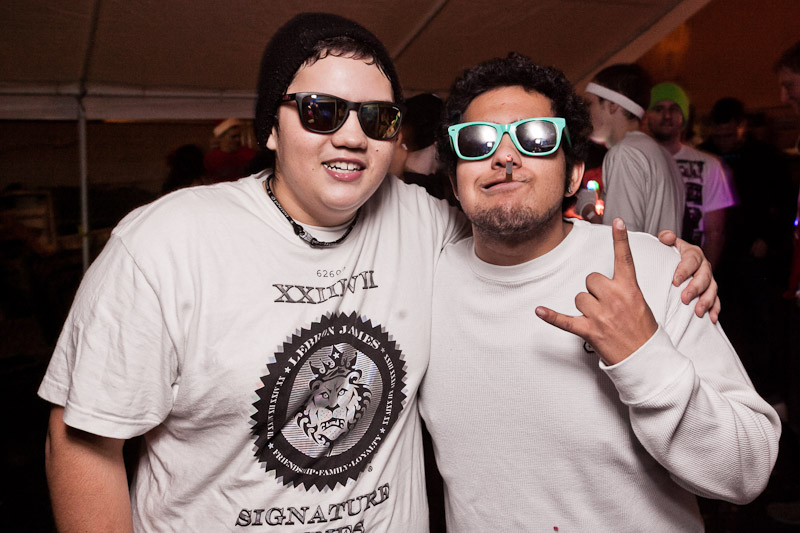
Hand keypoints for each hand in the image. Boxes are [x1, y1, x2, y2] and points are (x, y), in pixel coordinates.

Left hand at [535, 218, 657, 364]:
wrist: (646, 359)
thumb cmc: (642, 330)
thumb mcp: (640, 303)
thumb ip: (622, 288)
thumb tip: (601, 283)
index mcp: (630, 289)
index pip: (624, 259)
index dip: (621, 239)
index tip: (618, 221)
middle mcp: (615, 298)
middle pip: (591, 279)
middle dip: (595, 290)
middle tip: (608, 307)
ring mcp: (601, 315)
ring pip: (579, 297)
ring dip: (585, 307)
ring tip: (601, 320)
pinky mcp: (589, 330)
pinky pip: (564, 320)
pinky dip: (551, 316)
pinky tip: (539, 310)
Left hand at [657, 230, 719, 322]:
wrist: (674, 261)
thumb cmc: (668, 253)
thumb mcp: (665, 243)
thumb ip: (665, 238)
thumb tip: (667, 237)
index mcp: (693, 253)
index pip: (691, 261)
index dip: (684, 271)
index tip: (675, 281)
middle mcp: (704, 266)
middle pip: (703, 277)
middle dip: (695, 288)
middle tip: (684, 299)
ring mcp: (709, 279)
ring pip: (712, 289)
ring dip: (706, 301)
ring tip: (698, 312)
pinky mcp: (710, 290)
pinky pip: (716, 300)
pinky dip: (715, 309)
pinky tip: (712, 318)